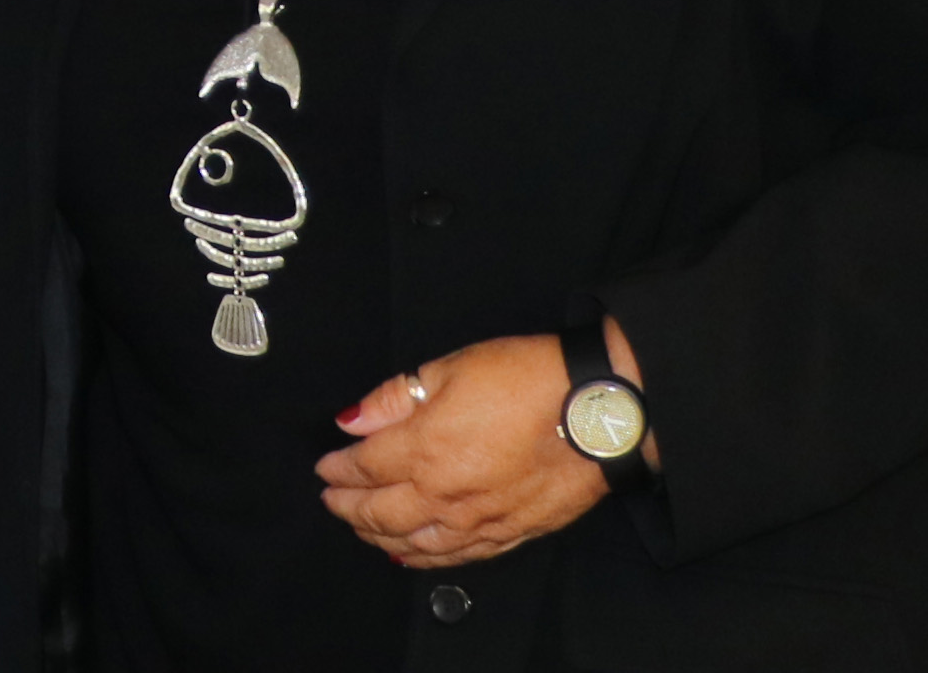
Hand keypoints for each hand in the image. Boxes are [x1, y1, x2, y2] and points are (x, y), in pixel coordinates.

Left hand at [317, 330, 625, 568]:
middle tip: (331, 500)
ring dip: (378, 536)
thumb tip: (351, 421)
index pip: (364, 467)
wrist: (601, 412)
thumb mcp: (449, 369)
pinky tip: (411, 555)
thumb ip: (393, 399)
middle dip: (347, 506)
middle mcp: (446, 494)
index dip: (338, 467)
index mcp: (425, 449)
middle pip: (380, 512)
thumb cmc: (529, 381)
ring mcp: (480, 520)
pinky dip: (426, 558)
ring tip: (360, 527)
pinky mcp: (513, 533)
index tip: (326, 466)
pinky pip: (458, 556)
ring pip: (414, 542)